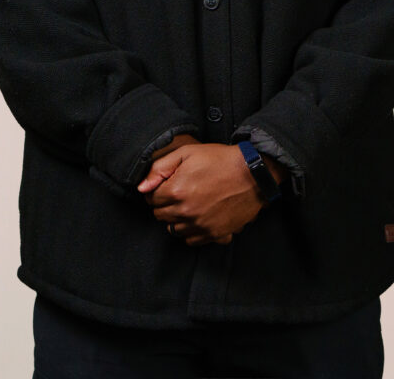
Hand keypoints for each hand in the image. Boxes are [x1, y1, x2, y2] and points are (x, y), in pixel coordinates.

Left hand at [137, 143, 266, 246]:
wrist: (252, 173)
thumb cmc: (220, 160)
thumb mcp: (187, 153)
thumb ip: (160, 168)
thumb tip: (141, 187)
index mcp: (176, 191)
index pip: (151, 199)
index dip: (158, 190)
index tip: (168, 184)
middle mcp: (185, 212)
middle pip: (160, 216)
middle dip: (165, 204)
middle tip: (178, 193)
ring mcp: (200, 225)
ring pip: (174, 229)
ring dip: (176, 218)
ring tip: (189, 204)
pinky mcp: (214, 234)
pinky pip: (191, 240)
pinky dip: (191, 231)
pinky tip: (198, 217)